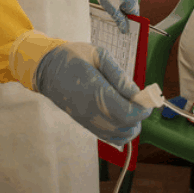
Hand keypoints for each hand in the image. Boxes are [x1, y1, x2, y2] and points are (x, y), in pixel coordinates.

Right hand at [35, 42, 151, 145]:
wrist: (46, 68)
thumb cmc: (72, 57)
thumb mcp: (99, 55)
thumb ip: (119, 75)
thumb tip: (137, 93)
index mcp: (96, 93)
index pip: (128, 114)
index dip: (143, 109)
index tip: (148, 98)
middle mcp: (92, 112)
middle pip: (127, 128)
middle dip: (139, 115)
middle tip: (139, 98)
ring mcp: (88, 121)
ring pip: (120, 136)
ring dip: (131, 124)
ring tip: (129, 104)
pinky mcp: (86, 124)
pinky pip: (109, 137)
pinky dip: (121, 129)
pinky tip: (120, 112)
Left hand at [95, 0, 139, 33]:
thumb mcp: (112, 9)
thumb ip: (119, 20)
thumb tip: (125, 29)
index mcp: (133, 2)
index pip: (136, 18)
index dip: (132, 27)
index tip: (127, 35)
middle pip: (131, 13)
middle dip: (125, 21)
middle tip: (118, 31)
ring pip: (125, 8)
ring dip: (120, 15)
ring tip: (113, 22)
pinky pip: (121, 2)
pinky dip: (117, 8)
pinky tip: (110, 12)